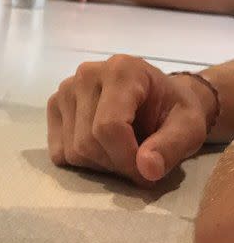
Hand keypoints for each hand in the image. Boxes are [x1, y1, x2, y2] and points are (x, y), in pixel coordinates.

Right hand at [47, 55, 213, 183]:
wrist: (157, 97)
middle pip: (87, 142)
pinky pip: (59, 152)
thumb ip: (171, 147)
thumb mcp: (189, 128)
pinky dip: (82, 161)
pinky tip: (102, 147)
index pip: (108, 127)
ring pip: (73, 151)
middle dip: (115, 164)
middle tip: (137, 164)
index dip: (126, 159)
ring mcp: (65, 90)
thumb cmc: (172, 110)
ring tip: (122, 152)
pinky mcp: (54, 106)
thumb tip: (146, 169)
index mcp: (121, 70)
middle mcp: (86, 74)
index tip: (146, 172)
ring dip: (100, 164)